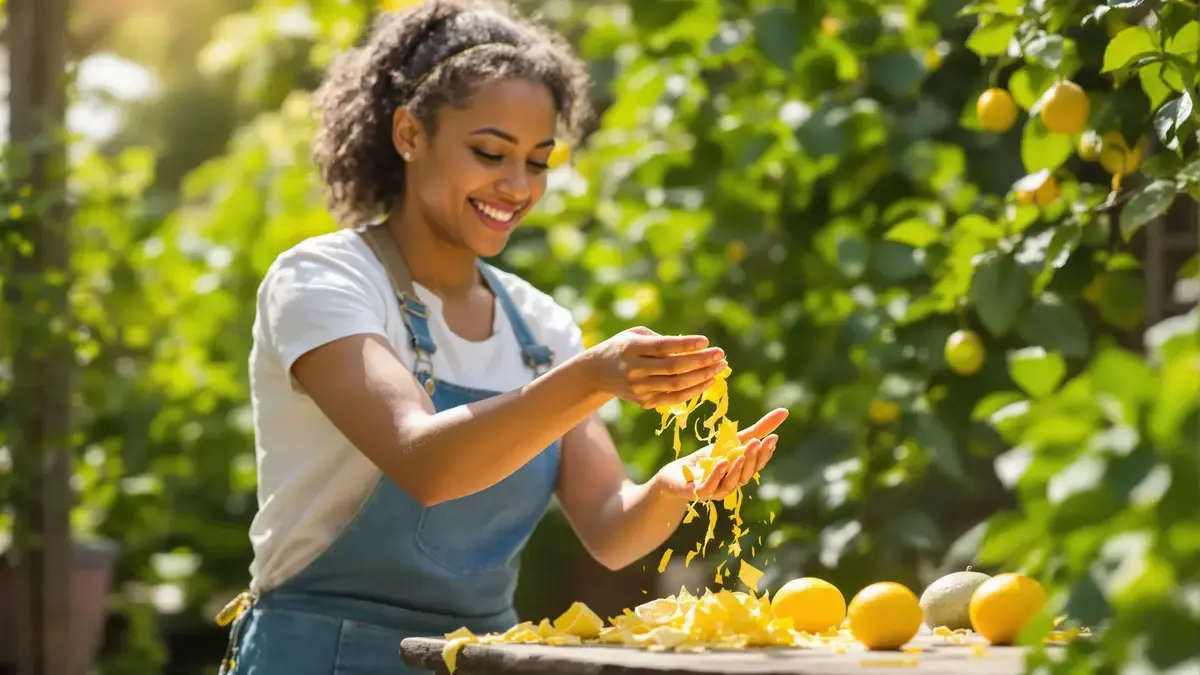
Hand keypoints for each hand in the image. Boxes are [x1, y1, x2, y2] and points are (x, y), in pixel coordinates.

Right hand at [585, 326, 726, 409]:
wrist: (598, 373)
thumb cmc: (624, 347)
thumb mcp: (636, 334)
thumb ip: (662, 339)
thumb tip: (695, 348)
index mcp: (631, 348)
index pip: (663, 347)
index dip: (686, 345)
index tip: (706, 341)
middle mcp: (634, 370)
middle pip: (674, 368)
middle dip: (701, 362)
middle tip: (721, 355)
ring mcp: (639, 389)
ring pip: (677, 385)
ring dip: (702, 377)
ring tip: (719, 368)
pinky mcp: (644, 402)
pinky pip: (674, 399)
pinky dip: (694, 391)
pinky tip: (708, 381)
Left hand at [653, 408, 788, 501]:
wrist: (675, 474)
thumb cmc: (706, 459)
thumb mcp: (731, 441)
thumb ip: (756, 429)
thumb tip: (785, 412)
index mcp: (740, 473)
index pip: (757, 465)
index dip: (765, 454)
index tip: (773, 438)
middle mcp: (731, 485)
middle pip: (746, 474)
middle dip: (753, 458)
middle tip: (759, 441)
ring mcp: (714, 491)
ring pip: (730, 483)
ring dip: (738, 468)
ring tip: (743, 452)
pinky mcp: (696, 493)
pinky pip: (709, 487)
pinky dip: (716, 475)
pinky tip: (722, 462)